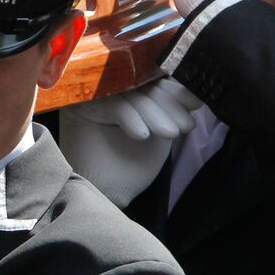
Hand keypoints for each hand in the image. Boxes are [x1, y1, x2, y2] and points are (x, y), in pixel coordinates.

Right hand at [59, 79, 202, 207]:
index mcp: (129, 91)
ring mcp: (93, 97)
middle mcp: (108, 89)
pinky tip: (141, 135)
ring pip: (130, 93)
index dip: (175, 90)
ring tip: (169, 133)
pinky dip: (130, 117)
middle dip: (168, 104)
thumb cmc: (132, 166)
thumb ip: (170, 108)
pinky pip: (111, 104)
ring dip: (154, 113)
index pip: (154, 80)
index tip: (194, 103)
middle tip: (183, 125)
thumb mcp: (160, 130)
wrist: (107, 195)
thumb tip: (189, 86)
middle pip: (142, 83)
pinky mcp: (79, 107)